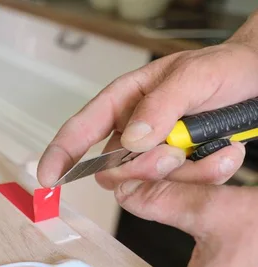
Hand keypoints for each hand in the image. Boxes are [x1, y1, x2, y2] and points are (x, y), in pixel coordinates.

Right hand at [37, 13, 257, 188]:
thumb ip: (161, 104)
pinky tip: (224, 154)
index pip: (81, 129)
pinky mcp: (180, 170)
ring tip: (214, 148)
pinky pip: (181, 190)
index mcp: (125, 102)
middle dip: (142, 169)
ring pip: (147, 186)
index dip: (61, 153)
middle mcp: (135, 130)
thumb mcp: (194, 76)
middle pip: (113, 169)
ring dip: (183, 174)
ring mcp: (156, 153)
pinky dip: (207, 178)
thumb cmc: (227, 67)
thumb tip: (131, 138)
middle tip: (174, 151)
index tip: (48, 176)